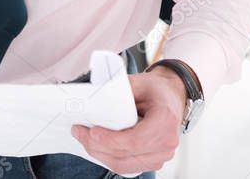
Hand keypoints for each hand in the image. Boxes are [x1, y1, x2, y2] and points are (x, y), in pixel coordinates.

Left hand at [70, 67, 186, 173]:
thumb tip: (96, 97)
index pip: (135, 140)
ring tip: (83, 138)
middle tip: (78, 131)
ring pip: (123, 165)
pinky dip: (108, 157)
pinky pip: (126, 166)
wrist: (171, 98)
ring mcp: (161, 155)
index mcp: (165, 121)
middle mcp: (166, 143)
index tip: (92, 132)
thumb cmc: (156, 90)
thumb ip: (120, 90)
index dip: (111, 140)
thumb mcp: (139, 82)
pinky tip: (96, 146)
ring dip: (99, 153)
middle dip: (97, 146)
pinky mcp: (153, 161)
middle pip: (126, 155)